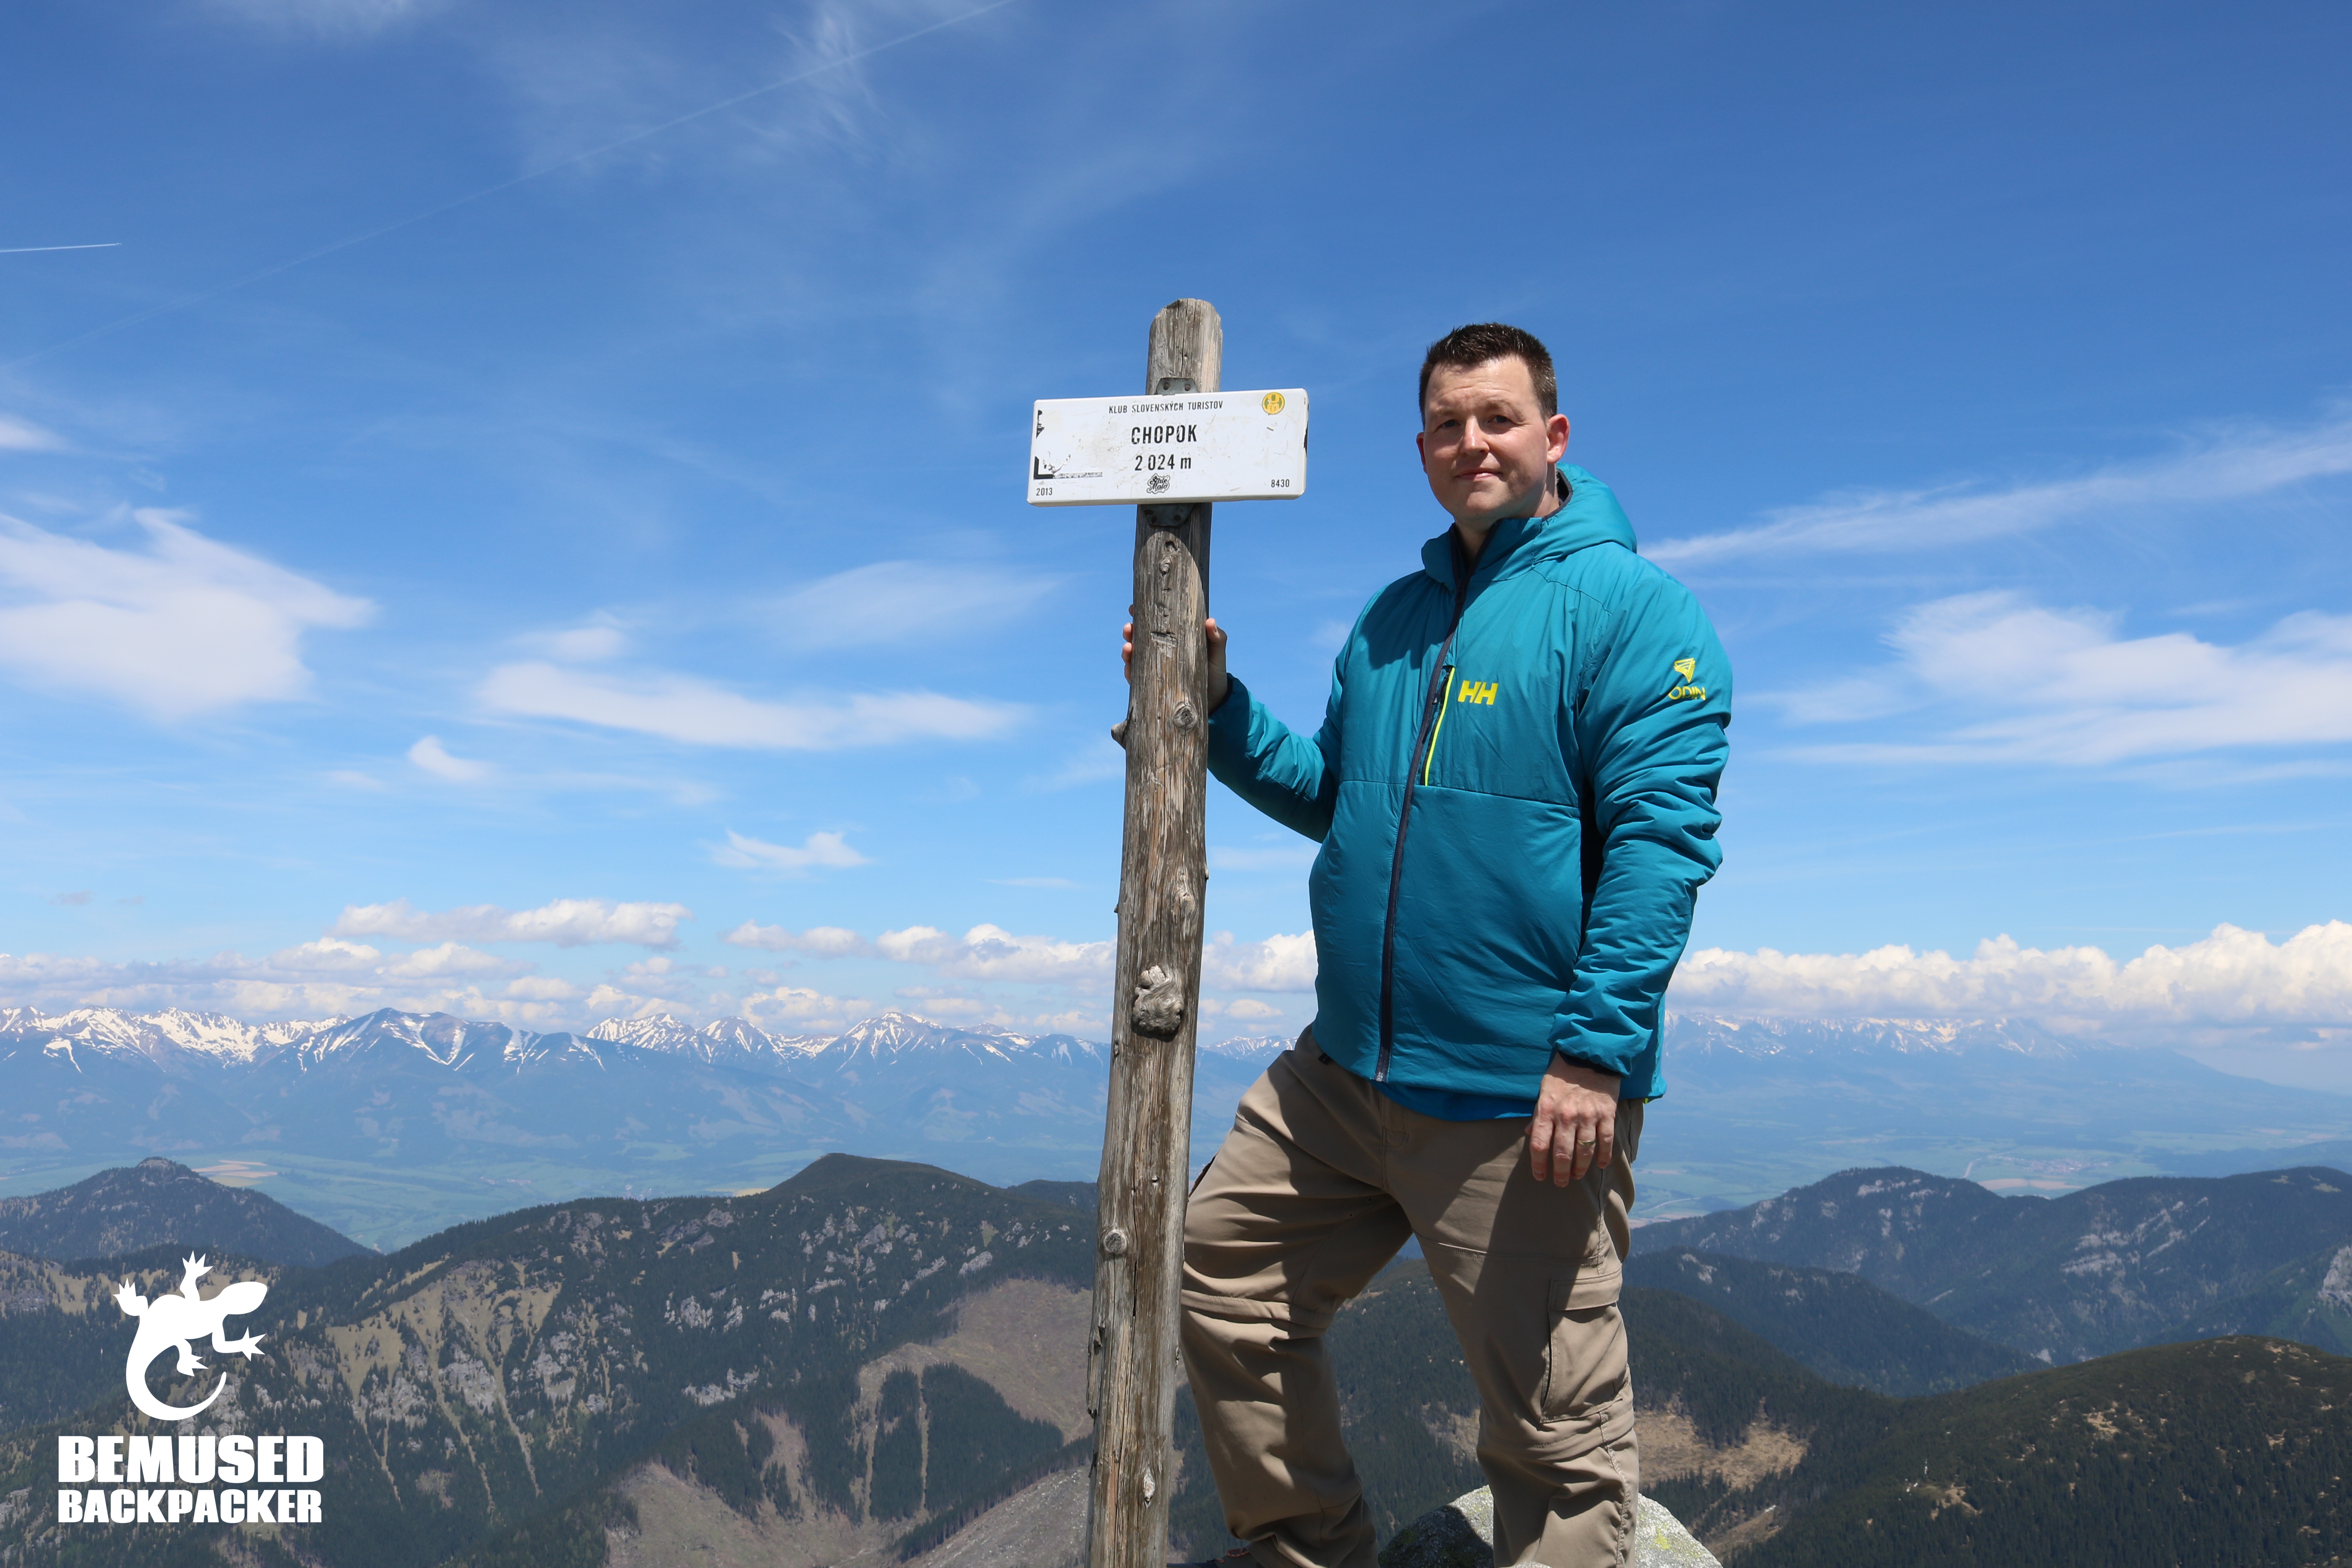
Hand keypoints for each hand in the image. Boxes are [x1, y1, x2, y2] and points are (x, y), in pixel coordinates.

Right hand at [1120, 614, 1229, 711]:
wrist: (1216, 700)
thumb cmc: (1215, 672)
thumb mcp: (1216, 653)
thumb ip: (1217, 638)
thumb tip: (1209, 621)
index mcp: (1172, 640)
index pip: (1153, 625)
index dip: (1141, 615)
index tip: (1133, 608)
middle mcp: (1159, 653)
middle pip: (1139, 639)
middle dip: (1130, 631)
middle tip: (1129, 626)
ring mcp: (1154, 669)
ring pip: (1134, 657)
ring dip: (1127, 650)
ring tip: (1128, 646)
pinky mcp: (1152, 686)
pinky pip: (1136, 678)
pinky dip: (1129, 672)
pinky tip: (1129, 667)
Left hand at [1528, 1055, 1619, 1184]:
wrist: (1590, 1056)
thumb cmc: (1562, 1076)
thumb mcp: (1544, 1091)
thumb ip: (1537, 1114)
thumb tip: (1528, 1134)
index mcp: (1547, 1109)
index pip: (1539, 1143)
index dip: (1538, 1164)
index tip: (1540, 1176)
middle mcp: (1566, 1115)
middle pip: (1562, 1153)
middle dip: (1560, 1172)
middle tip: (1560, 1182)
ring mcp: (1588, 1115)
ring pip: (1584, 1150)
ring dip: (1580, 1168)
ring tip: (1576, 1176)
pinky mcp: (1606, 1113)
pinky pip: (1605, 1141)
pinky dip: (1603, 1156)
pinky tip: (1600, 1165)